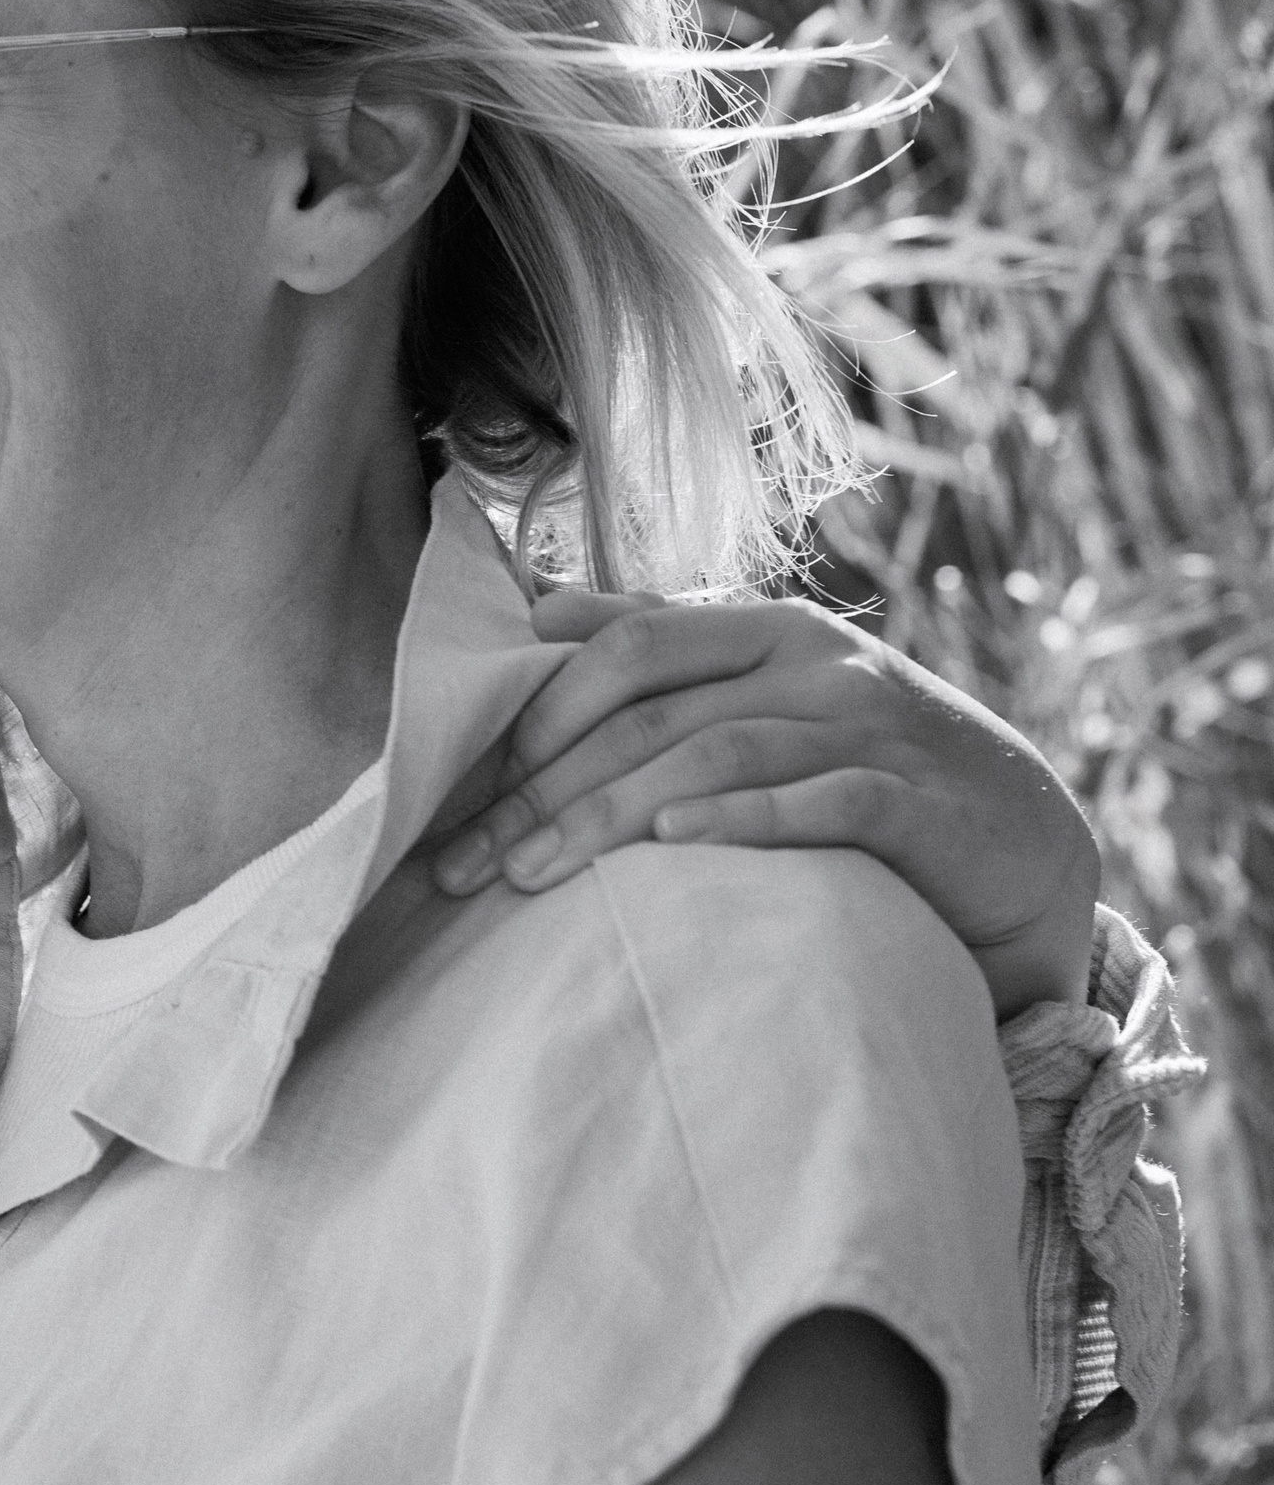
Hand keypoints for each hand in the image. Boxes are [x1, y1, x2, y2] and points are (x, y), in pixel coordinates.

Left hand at [432, 592, 1099, 1016]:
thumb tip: (537, 607)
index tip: (459, 789)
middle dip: (544, 788)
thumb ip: (662, 645)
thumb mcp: (764, 688)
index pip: (625, 647)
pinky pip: (818, 801)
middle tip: (467, 862)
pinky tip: (668, 844)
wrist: (1024, 837)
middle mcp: (814, 663)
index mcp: (764, 629)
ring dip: (606, 817)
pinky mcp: (917, 801)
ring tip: (528, 877)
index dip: (535, 713)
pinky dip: (737, 820)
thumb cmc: (864, 762)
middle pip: (648, 711)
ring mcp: (869, 725)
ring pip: (712, 755)